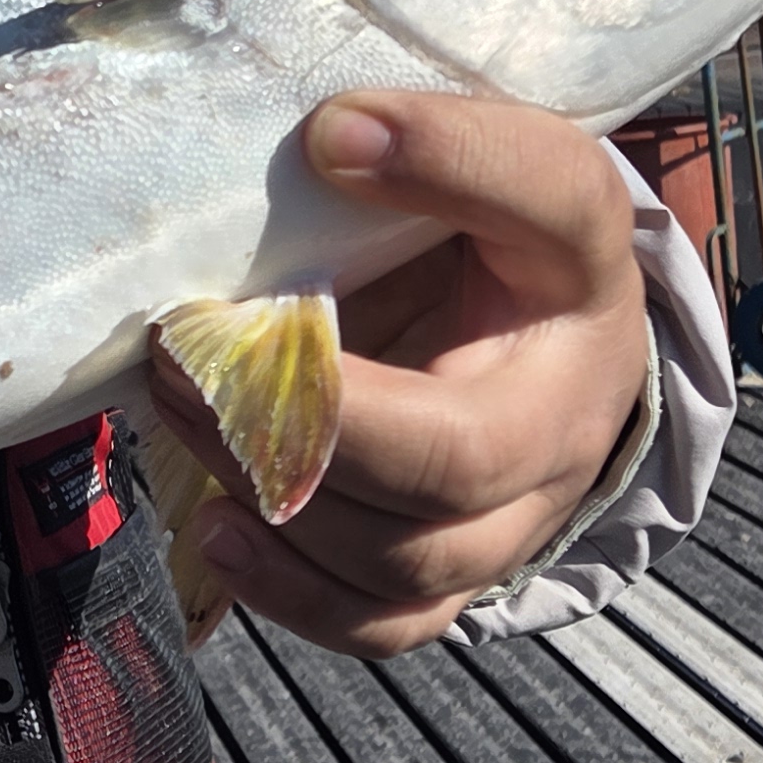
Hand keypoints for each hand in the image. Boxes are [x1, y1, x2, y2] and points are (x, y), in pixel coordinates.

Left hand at [144, 88, 648, 657]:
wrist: (532, 329)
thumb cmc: (489, 233)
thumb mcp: (486, 160)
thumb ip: (435, 141)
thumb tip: (332, 137)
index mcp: (580, 281)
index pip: (551, 211)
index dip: (451, 169)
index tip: (331, 138)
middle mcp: (563, 421)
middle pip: (454, 461)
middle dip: (302, 416)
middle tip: (190, 347)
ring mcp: (511, 519)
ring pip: (406, 560)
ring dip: (275, 493)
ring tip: (182, 405)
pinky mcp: (452, 575)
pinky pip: (382, 624)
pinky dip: (293, 593)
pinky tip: (219, 526)